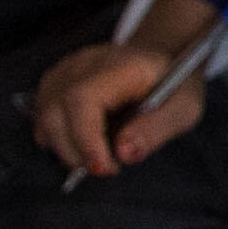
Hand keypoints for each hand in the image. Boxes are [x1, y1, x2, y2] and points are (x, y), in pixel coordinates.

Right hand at [26, 22, 215, 182]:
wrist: (160, 60)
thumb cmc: (173, 86)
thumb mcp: (184, 108)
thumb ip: (156, 128)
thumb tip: (124, 153)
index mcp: (120, 64)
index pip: (83, 99)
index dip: (86, 139)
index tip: (105, 168)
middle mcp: (84, 62)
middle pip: (55, 113)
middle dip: (77, 153)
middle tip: (109, 166)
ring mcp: (64, 71)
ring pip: (44, 120)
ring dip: (68, 149)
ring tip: (100, 154)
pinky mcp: (53, 83)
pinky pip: (43, 119)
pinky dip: (60, 139)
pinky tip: (86, 141)